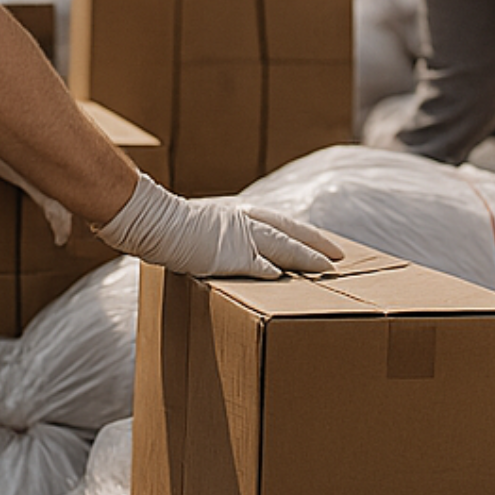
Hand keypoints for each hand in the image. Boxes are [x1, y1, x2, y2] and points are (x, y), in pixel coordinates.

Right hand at [94, 174, 343, 278]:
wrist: (153, 219)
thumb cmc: (166, 222)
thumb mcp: (197, 226)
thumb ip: (215, 237)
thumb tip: (217, 249)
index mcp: (239, 214)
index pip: (281, 222)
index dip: (304, 232)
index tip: (322, 240)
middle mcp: (245, 221)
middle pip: (292, 231)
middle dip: (318, 243)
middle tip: (341, 255)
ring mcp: (240, 237)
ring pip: (285, 248)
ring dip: (308, 259)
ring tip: (328, 270)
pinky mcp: (231, 254)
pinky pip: (260, 266)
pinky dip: (275, 272)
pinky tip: (288, 280)